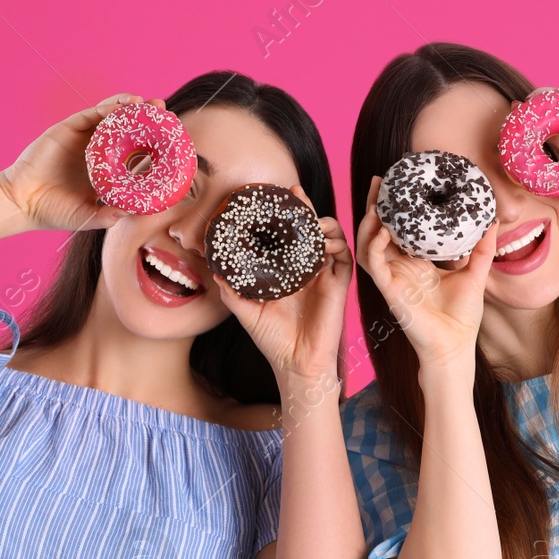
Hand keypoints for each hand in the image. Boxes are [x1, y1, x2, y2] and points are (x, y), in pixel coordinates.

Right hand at [0, 93, 159, 231]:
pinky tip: (124, 105)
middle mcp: (97, 150)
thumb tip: (132, 214)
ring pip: (112, 117)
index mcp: (105, 169)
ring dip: (131, 107)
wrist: (21, 202)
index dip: (152, 144)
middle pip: (127, 129)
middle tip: (166, 113)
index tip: (173, 140)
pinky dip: (109, 107)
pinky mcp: (68, 128)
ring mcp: (83, 138)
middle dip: (147, 119)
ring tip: (149, 103)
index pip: (134, 152)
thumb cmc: (53, 212)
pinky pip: (92, 113)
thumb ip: (107, 215)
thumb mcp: (87, 216)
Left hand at [211, 188, 352, 385]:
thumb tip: (214, 268)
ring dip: (325, 224)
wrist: (295, 363)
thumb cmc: (272, 339)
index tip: (278, 197)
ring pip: (332, 238)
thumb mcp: (245, 310)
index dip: (285, 215)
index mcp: (287, 271)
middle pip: (310, 230)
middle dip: (306, 209)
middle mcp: (307, 269)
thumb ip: (231, 288)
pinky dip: (337, 244)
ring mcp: (324, 275)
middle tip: (296, 195)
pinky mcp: (339, 285)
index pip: (287, 236)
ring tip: (314, 220)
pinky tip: (325, 241)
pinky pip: (344, 258)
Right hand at [356, 176, 496, 370]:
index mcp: (417, 263)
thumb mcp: (475, 274)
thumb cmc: (462, 317)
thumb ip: (483, 249)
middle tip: (380, 180)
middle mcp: (400, 268)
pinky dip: (374, 245)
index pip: (400, 229)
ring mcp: (392, 278)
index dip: (397, 207)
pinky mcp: (388, 290)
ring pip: (368, 243)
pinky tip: (382, 230)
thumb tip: (493, 222)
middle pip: (379, 230)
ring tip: (376, 200)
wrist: (455, 347)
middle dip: (376, 204)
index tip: (401, 182)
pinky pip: (373, 263)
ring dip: (369, 221)